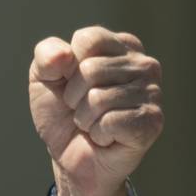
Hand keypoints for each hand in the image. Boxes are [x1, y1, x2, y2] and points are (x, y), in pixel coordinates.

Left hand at [29, 26, 163, 195]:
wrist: (69, 156)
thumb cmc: (61, 112)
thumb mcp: (43, 77)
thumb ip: (46, 56)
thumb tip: (64, 55)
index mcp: (120, 46)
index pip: (88, 39)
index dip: (67, 66)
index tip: (71, 82)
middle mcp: (143, 65)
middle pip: (91, 69)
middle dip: (74, 96)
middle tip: (82, 108)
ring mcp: (152, 93)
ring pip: (98, 98)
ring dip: (85, 117)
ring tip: (94, 123)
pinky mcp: (152, 121)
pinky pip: (110, 121)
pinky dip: (98, 133)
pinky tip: (106, 137)